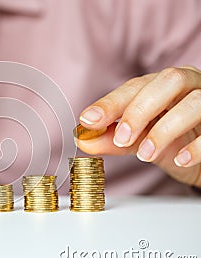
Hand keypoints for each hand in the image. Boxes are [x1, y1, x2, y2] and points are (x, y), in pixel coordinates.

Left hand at [76, 66, 200, 187]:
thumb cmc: (174, 142)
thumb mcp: (141, 141)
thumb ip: (115, 139)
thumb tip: (84, 140)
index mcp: (163, 86)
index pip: (136, 86)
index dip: (112, 102)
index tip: (89, 120)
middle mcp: (189, 85)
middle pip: (168, 81)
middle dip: (139, 110)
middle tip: (122, 137)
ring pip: (194, 102)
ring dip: (164, 129)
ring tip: (145, 154)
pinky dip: (196, 146)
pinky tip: (179, 160)